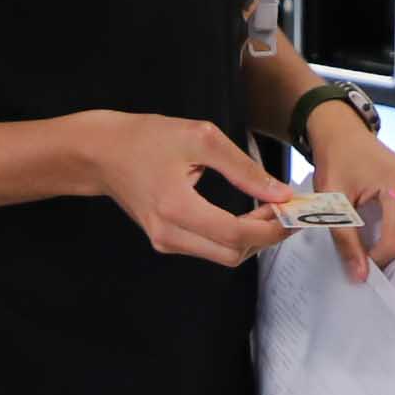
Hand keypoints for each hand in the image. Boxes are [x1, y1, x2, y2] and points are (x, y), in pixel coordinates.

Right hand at [81, 111, 290, 265]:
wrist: (101, 153)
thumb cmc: (146, 139)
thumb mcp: (200, 138)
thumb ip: (243, 168)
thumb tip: (279, 192)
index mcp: (176, 207)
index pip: (236, 234)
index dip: (271, 227)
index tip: (292, 211)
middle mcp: (168, 234)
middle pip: (233, 254)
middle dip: (266, 236)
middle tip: (285, 209)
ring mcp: (165, 241)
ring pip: (223, 256)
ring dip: (252, 237)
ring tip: (269, 209)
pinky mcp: (166, 241)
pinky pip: (209, 249)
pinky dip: (234, 236)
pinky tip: (247, 214)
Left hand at [304, 109, 394, 279]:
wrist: (343, 134)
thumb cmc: (336, 162)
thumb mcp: (333, 203)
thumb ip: (346, 240)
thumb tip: (360, 276)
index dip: (376, 261)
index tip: (359, 268)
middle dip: (386, 253)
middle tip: (364, 260)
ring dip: (394, 242)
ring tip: (372, 243)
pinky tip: (382, 230)